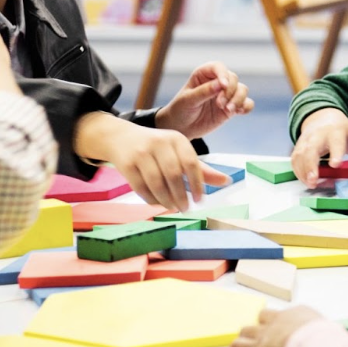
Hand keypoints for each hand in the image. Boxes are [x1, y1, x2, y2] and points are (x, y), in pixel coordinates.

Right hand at [73, 112, 229, 211]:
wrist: (120, 138)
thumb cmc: (157, 149)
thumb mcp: (180, 153)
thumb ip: (202, 169)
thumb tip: (227, 182)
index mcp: (176, 139)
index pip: (191, 163)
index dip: (197, 184)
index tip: (200, 200)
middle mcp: (159, 143)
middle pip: (173, 174)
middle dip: (181, 196)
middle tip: (186, 209)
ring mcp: (141, 153)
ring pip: (156, 183)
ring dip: (166, 200)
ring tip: (173, 207)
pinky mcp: (126, 164)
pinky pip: (141, 187)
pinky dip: (151, 199)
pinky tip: (158, 203)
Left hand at [154, 62, 253, 139]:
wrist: (182, 127)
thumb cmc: (180, 110)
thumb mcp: (188, 100)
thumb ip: (204, 91)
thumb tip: (221, 84)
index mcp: (204, 74)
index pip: (218, 67)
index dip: (223, 74)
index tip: (223, 86)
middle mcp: (217, 82)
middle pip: (233, 78)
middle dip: (230, 91)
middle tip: (220, 104)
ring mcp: (226, 95)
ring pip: (242, 90)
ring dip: (239, 99)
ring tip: (228, 110)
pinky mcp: (231, 107)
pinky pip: (246, 104)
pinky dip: (245, 107)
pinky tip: (238, 112)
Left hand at [229, 306, 323, 346]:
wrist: (315, 345)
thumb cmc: (327, 340)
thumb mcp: (331, 332)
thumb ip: (329, 336)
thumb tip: (340, 341)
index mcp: (299, 312)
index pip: (287, 314)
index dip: (283, 324)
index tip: (286, 333)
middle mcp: (280, 318)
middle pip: (263, 316)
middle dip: (262, 326)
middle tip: (264, 338)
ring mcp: (267, 332)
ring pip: (246, 329)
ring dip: (246, 338)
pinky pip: (238, 346)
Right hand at [291, 108, 347, 186]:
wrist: (322, 118)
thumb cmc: (341, 132)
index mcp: (335, 133)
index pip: (335, 143)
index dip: (335, 153)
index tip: (335, 164)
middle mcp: (318, 136)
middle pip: (312, 149)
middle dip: (311, 165)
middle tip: (314, 181)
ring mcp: (306, 140)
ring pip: (300, 155)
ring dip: (303, 170)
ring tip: (310, 184)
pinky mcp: (298, 147)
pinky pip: (294, 159)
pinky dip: (297, 171)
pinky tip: (304, 181)